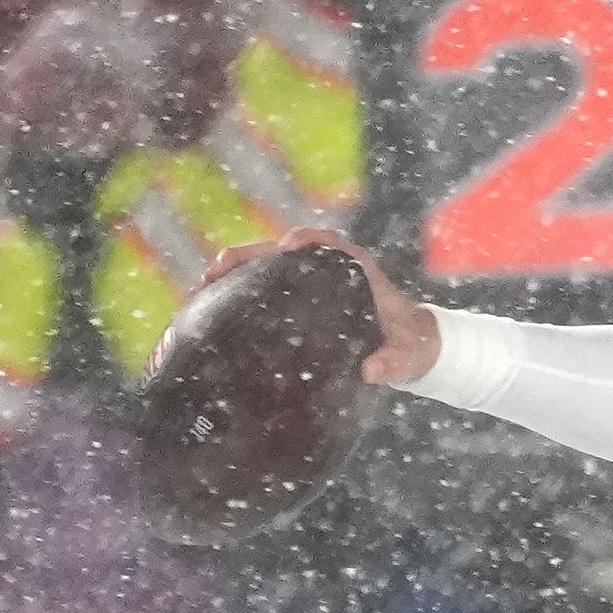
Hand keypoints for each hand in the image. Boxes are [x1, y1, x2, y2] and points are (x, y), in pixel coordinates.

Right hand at [205, 228, 438, 385]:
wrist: (411, 348)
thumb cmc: (410, 345)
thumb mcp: (406, 356)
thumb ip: (393, 363)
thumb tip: (372, 371)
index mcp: (354, 267)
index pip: (325, 242)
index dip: (303, 242)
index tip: (287, 246)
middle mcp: (326, 266)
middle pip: (280, 252)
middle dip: (247, 257)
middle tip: (217, 271)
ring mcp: (308, 279)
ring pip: (264, 266)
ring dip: (233, 273)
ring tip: (202, 288)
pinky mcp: (296, 295)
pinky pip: (263, 286)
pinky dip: (238, 290)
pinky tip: (212, 304)